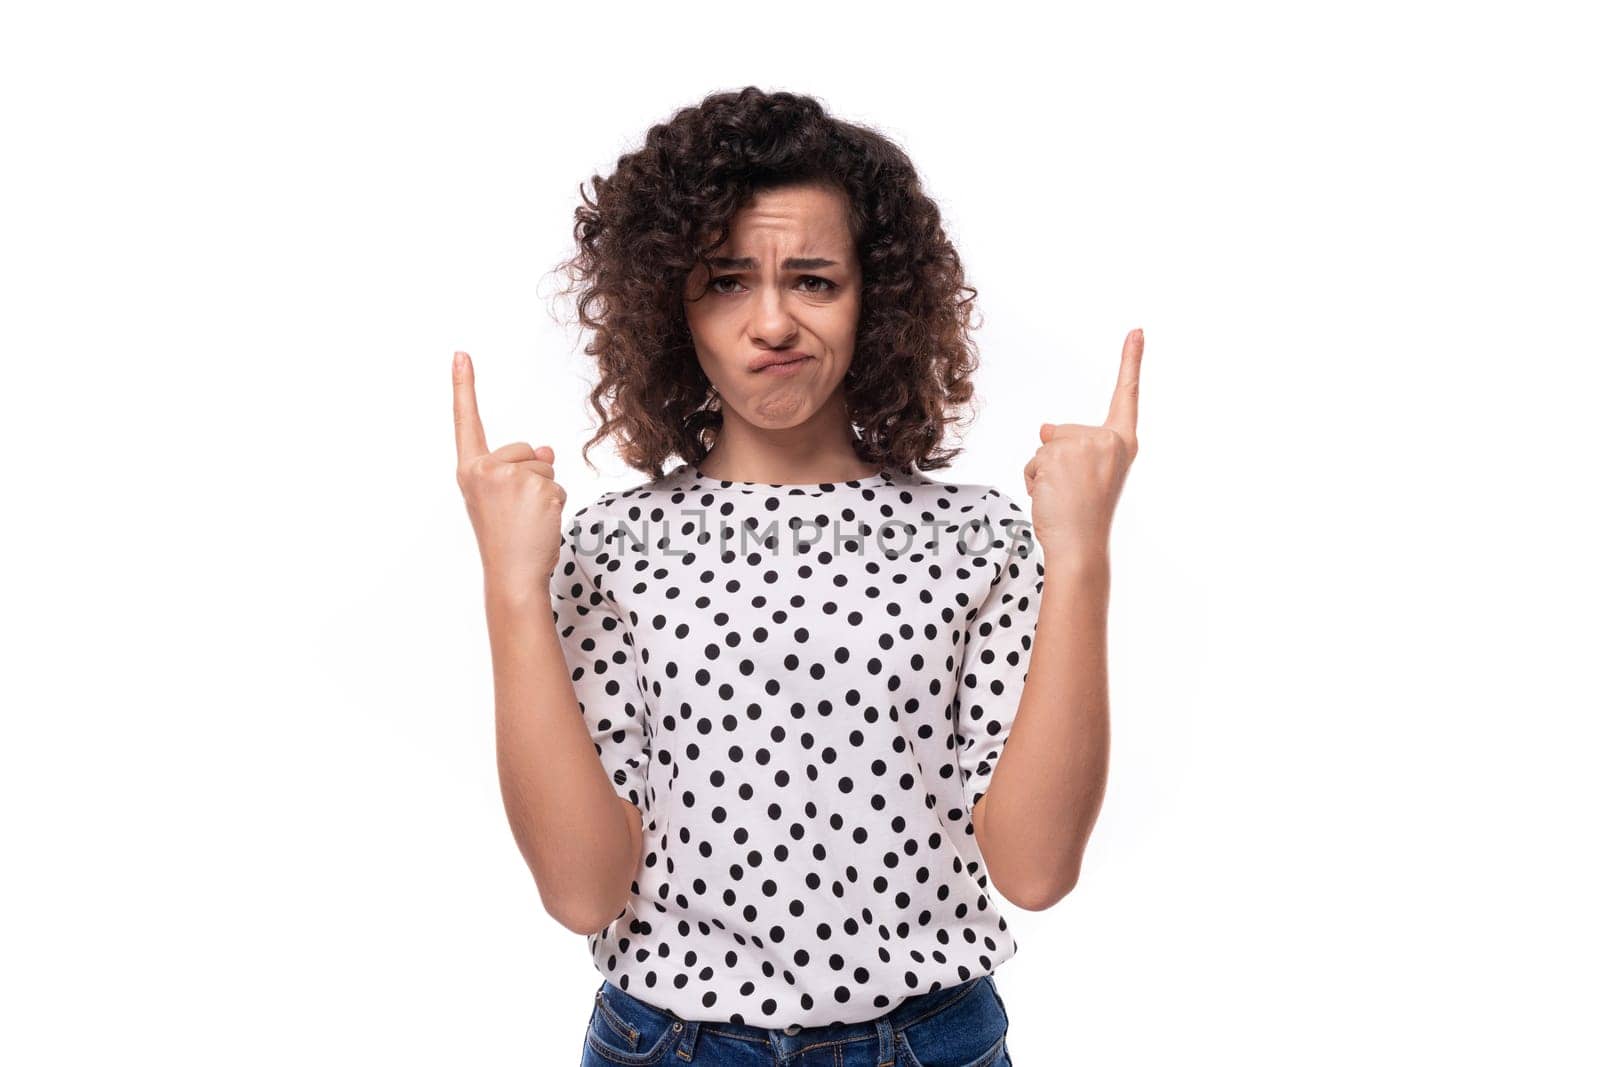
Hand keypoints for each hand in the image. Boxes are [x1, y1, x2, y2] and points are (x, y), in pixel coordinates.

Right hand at [453, 351, 566, 595]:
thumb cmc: (506, 541)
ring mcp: (510, 477)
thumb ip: (517, 470)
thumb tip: (547, 450)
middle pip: (525, 451)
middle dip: (532, 477)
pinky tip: (540, 524)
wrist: (512, 575)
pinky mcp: (536, 487)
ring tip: (527, 521)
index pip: (466, 422)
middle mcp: (484, 469)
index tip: (461, 354)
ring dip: (545, 494)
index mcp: (470, 471)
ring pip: (545, 469)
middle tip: (518, 514)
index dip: (464, 387)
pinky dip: (557, 506)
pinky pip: (558, 486)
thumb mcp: (504, 499)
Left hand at [1023, 328, 1142, 556]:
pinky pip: (1033, 461)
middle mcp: (1109, 441)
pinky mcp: (1060, 453)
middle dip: (1056, 460)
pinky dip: (1033, 481)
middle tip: (1071, 493)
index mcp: (1122, 444)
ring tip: (1062, 498)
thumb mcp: (1083, 475)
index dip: (1130, 362)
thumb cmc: (1084, 517)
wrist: (1080, 546)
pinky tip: (1050, 499)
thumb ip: (1072, 448)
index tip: (1136, 331)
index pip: (1126, 396)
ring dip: (1044, 474)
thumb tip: (1045, 429)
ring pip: (1045, 448)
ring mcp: (1085, 445)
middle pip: (1064, 432)